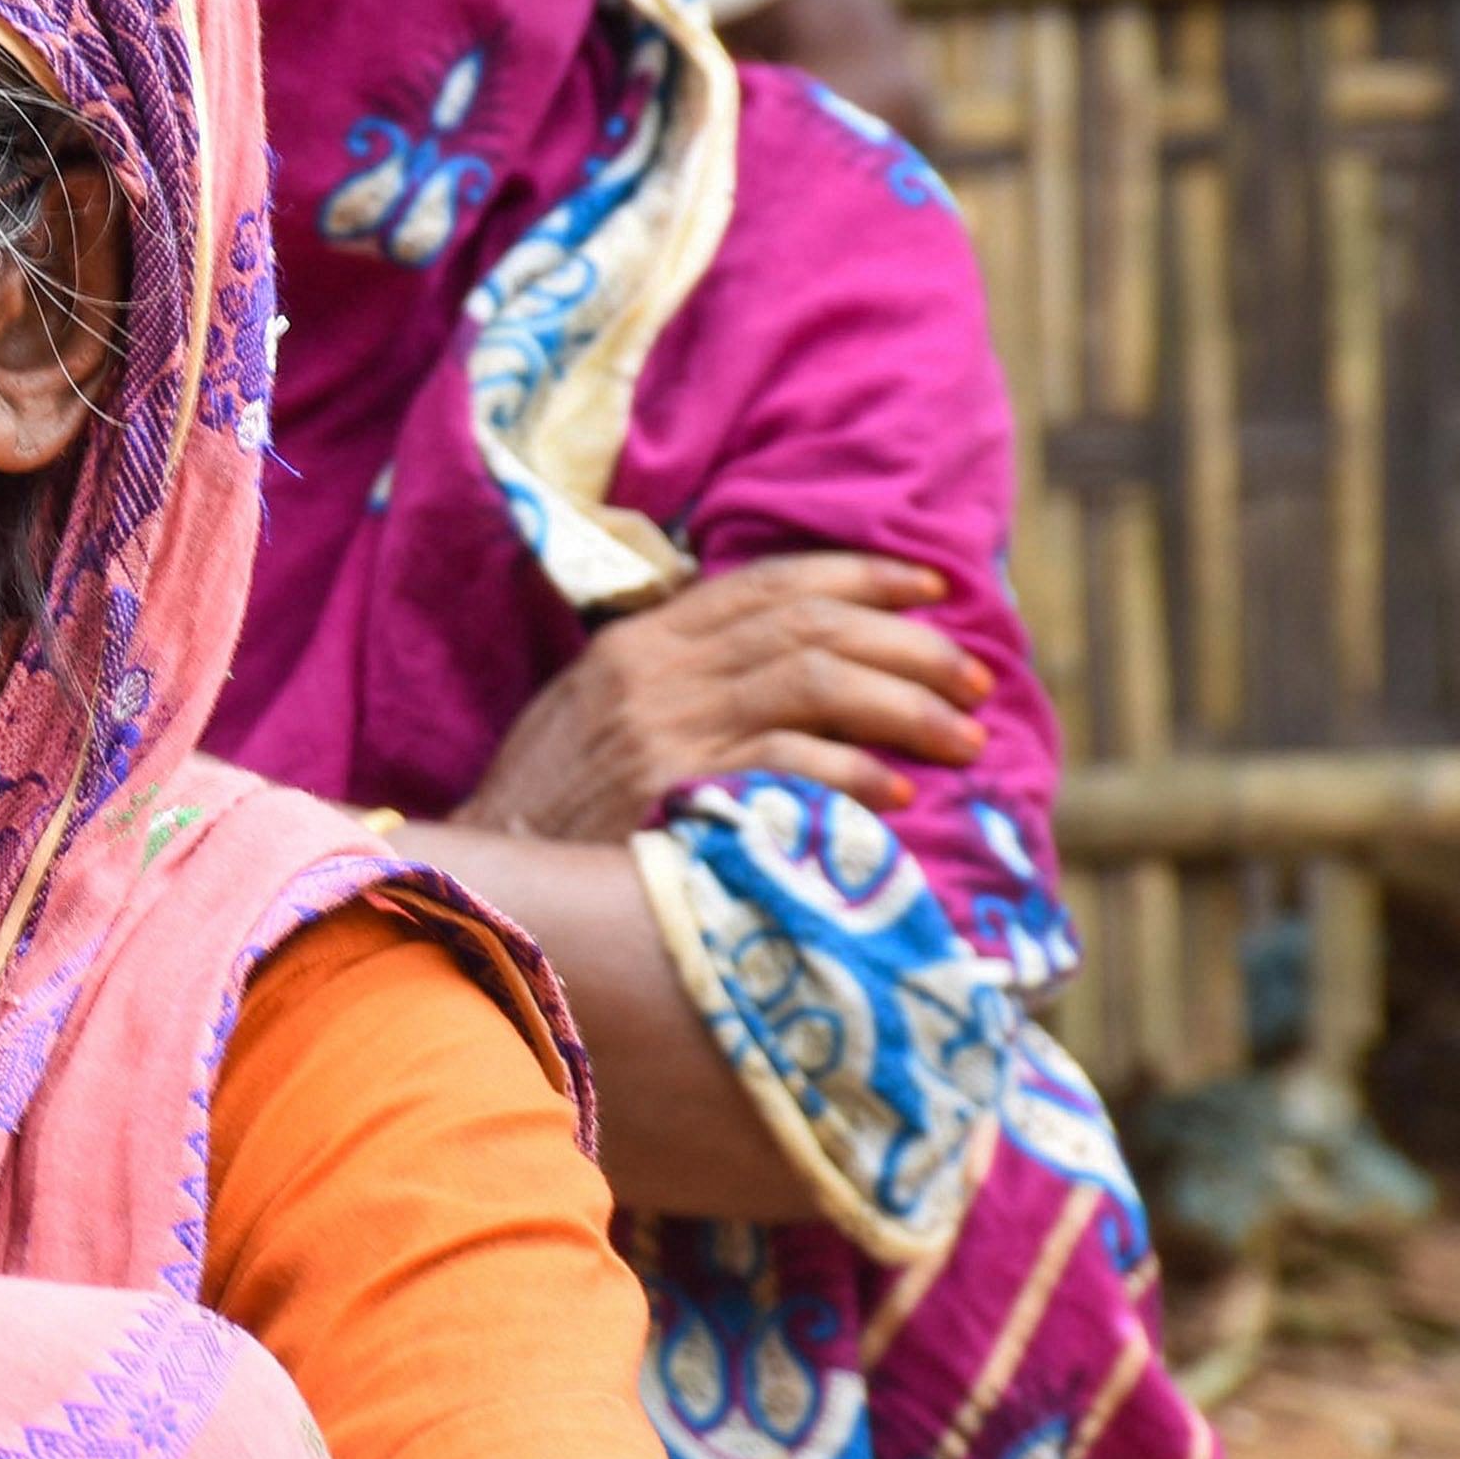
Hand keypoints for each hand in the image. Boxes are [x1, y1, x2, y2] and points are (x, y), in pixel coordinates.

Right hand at [460, 551, 985, 839]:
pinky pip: (784, 762)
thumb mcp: (597, 718)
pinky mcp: (671, 789)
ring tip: (964, 737)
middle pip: (808, 627)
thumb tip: (781, 660)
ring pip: (812, 682)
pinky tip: (895, 791)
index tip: (933, 586)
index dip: (862, 576)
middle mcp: (653, 672)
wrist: (485, 883)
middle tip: (974, 679)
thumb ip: (676, 679)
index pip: (768, 583)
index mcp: (638, 641)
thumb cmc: (552, 814)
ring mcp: (661, 728)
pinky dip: (851, 770)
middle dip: (909, 646)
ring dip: (904, 706)